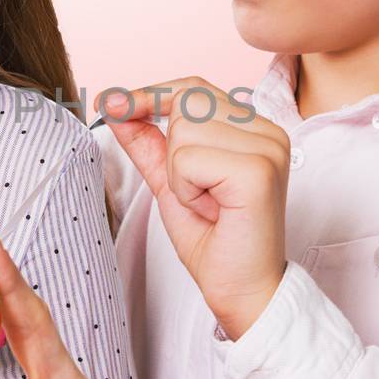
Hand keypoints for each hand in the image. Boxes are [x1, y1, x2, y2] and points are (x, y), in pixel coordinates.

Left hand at [98, 77, 289, 338]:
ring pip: (184, 130)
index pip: (194, 88)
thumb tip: (116, 105)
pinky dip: (186, 189)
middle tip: (198, 193)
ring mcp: (268, 148)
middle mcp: (269, 131)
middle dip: (172, 150)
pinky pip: (188, 158)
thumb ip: (147, 141)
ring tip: (208, 204)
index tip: (109, 102)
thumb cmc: (213, 240)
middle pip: (187, 103)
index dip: (149, 94)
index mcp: (255, 129)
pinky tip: (212, 211)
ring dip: (179, 175)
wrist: (240, 290)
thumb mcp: (170, 180)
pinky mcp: (258, 171)